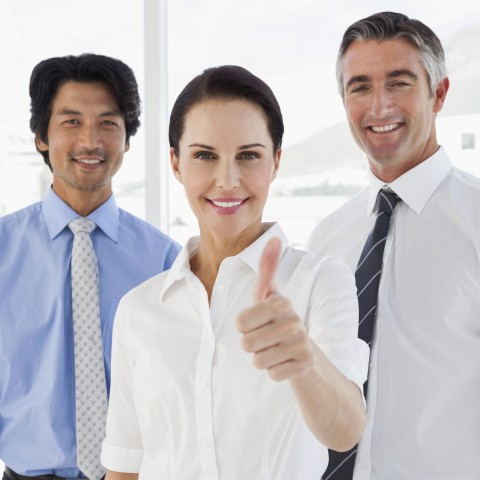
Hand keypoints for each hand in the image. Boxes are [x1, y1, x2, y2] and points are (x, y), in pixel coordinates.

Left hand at [236, 237, 314, 380]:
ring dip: (263, 359)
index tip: (260, 323)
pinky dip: (276, 371)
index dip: (245, 327)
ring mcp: (302, 343)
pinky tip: (286, 362)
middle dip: (253, 345)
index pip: (239, 324)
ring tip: (277, 350)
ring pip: (258, 361)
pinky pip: (272, 374)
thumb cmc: (279, 321)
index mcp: (280, 303)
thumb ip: (267, 268)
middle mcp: (293, 321)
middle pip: (247, 344)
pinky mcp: (306, 365)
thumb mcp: (269, 295)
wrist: (307, 354)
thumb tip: (274, 237)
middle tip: (268, 339)